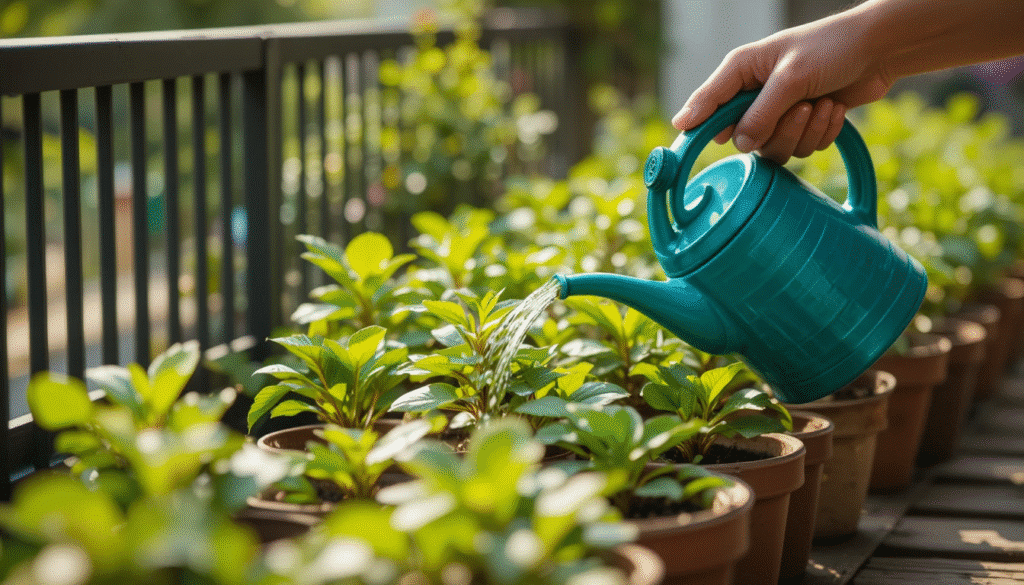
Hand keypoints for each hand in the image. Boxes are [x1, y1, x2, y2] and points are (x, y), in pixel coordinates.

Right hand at [672, 11, 893, 163]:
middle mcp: (755, 94)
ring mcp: (779, 112)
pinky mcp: (803, 125)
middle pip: (746, 138)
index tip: (682, 134)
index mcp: (742, 71)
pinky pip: (802, 148)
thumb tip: (740, 145)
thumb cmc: (832, 48)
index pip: (708, 101)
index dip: (695, 119)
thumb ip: (761, 114)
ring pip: (776, 148)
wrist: (879, 50)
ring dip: (805, 132)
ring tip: (823, 104)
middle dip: (779, 130)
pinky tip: (834, 108)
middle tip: (802, 108)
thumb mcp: (791, 78)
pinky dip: (822, 132)